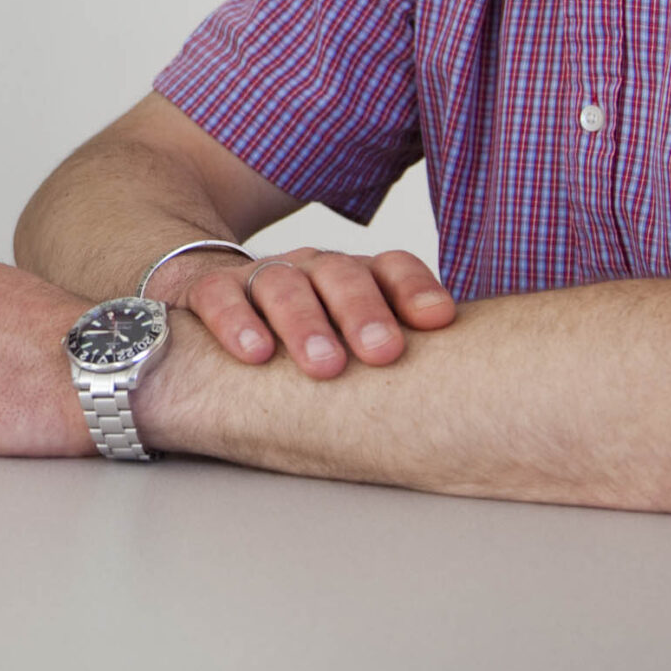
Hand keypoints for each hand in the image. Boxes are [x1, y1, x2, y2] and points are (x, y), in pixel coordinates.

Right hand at [180, 245, 455, 378]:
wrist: (206, 297)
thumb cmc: (293, 334)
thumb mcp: (343, 342)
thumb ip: (387, 357)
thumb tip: (463, 403)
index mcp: (352, 279)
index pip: (391, 268)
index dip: (415, 289)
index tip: (439, 320)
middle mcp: (309, 271)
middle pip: (340, 275)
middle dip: (363, 312)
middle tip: (382, 352)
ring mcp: (258, 277)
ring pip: (283, 283)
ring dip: (304, 322)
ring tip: (323, 364)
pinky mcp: (207, 289)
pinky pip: (220, 295)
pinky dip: (236, 321)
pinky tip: (254, 352)